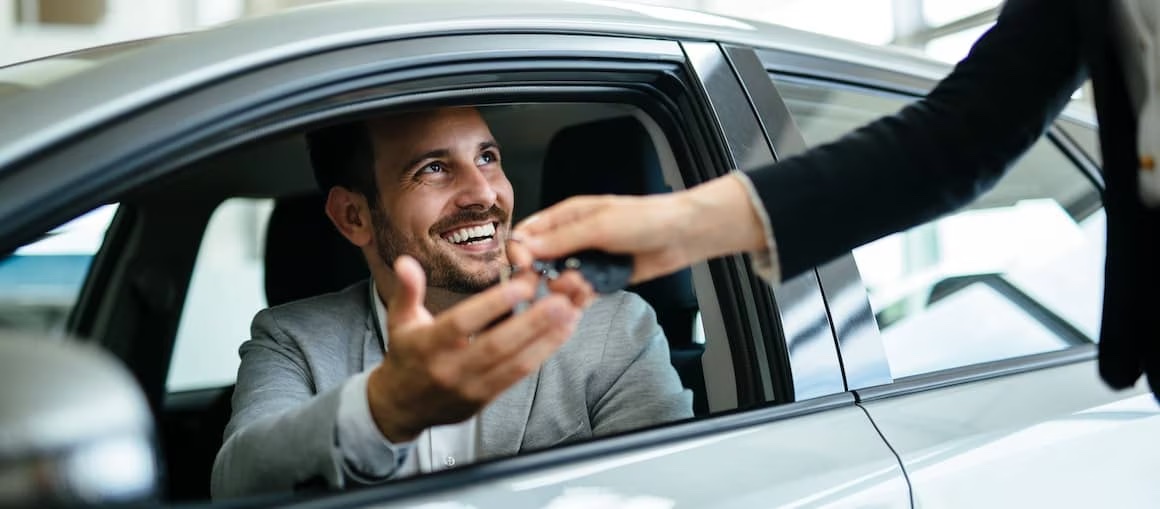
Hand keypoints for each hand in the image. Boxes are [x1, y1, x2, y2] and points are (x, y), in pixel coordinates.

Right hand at [366, 255, 590, 442]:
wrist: (402, 407)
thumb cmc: (406, 355)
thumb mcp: (400, 320)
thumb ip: (408, 290)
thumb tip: (406, 262)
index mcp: (428, 345)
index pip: (463, 323)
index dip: (493, 305)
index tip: (522, 285)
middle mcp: (451, 368)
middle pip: (497, 345)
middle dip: (533, 322)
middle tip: (561, 299)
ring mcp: (470, 387)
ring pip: (514, 363)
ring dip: (546, 338)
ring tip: (571, 313)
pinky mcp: (486, 399)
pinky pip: (518, 376)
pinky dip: (542, 353)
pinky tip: (561, 333)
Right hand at [512, 174, 767, 284]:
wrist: (682, 235)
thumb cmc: (644, 219)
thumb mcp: (599, 225)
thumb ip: (561, 239)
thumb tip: (523, 246)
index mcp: (565, 217)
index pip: (527, 234)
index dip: (519, 252)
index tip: (524, 268)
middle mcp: (571, 239)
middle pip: (538, 262)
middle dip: (542, 276)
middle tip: (557, 283)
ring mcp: (586, 260)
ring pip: (558, 281)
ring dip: (565, 289)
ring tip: (584, 287)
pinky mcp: (601, 279)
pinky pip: (580, 294)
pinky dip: (580, 299)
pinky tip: (588, 297)